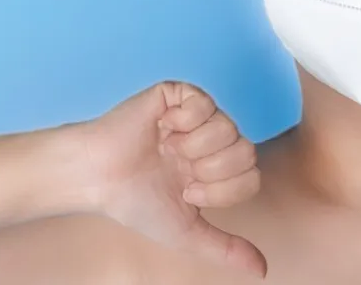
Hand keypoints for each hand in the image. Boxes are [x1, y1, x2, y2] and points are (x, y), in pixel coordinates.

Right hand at [78, 81, 265, 277]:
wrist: (98, 179)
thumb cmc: (136, 202)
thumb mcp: (186, 232)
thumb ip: (225, 248)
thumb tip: (262, 270)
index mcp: (219, 167)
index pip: (252, 176)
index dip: (221, 190)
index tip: (188, 191)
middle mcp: (214, 139)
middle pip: (247, 151)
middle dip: (210, 171)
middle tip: (179, 171)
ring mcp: (197, 114)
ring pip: (228, 127)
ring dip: (193, 147)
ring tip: (168, 150)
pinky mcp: (178, 94)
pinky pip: (204, 102)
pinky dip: (182, 122)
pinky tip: (163, 128)